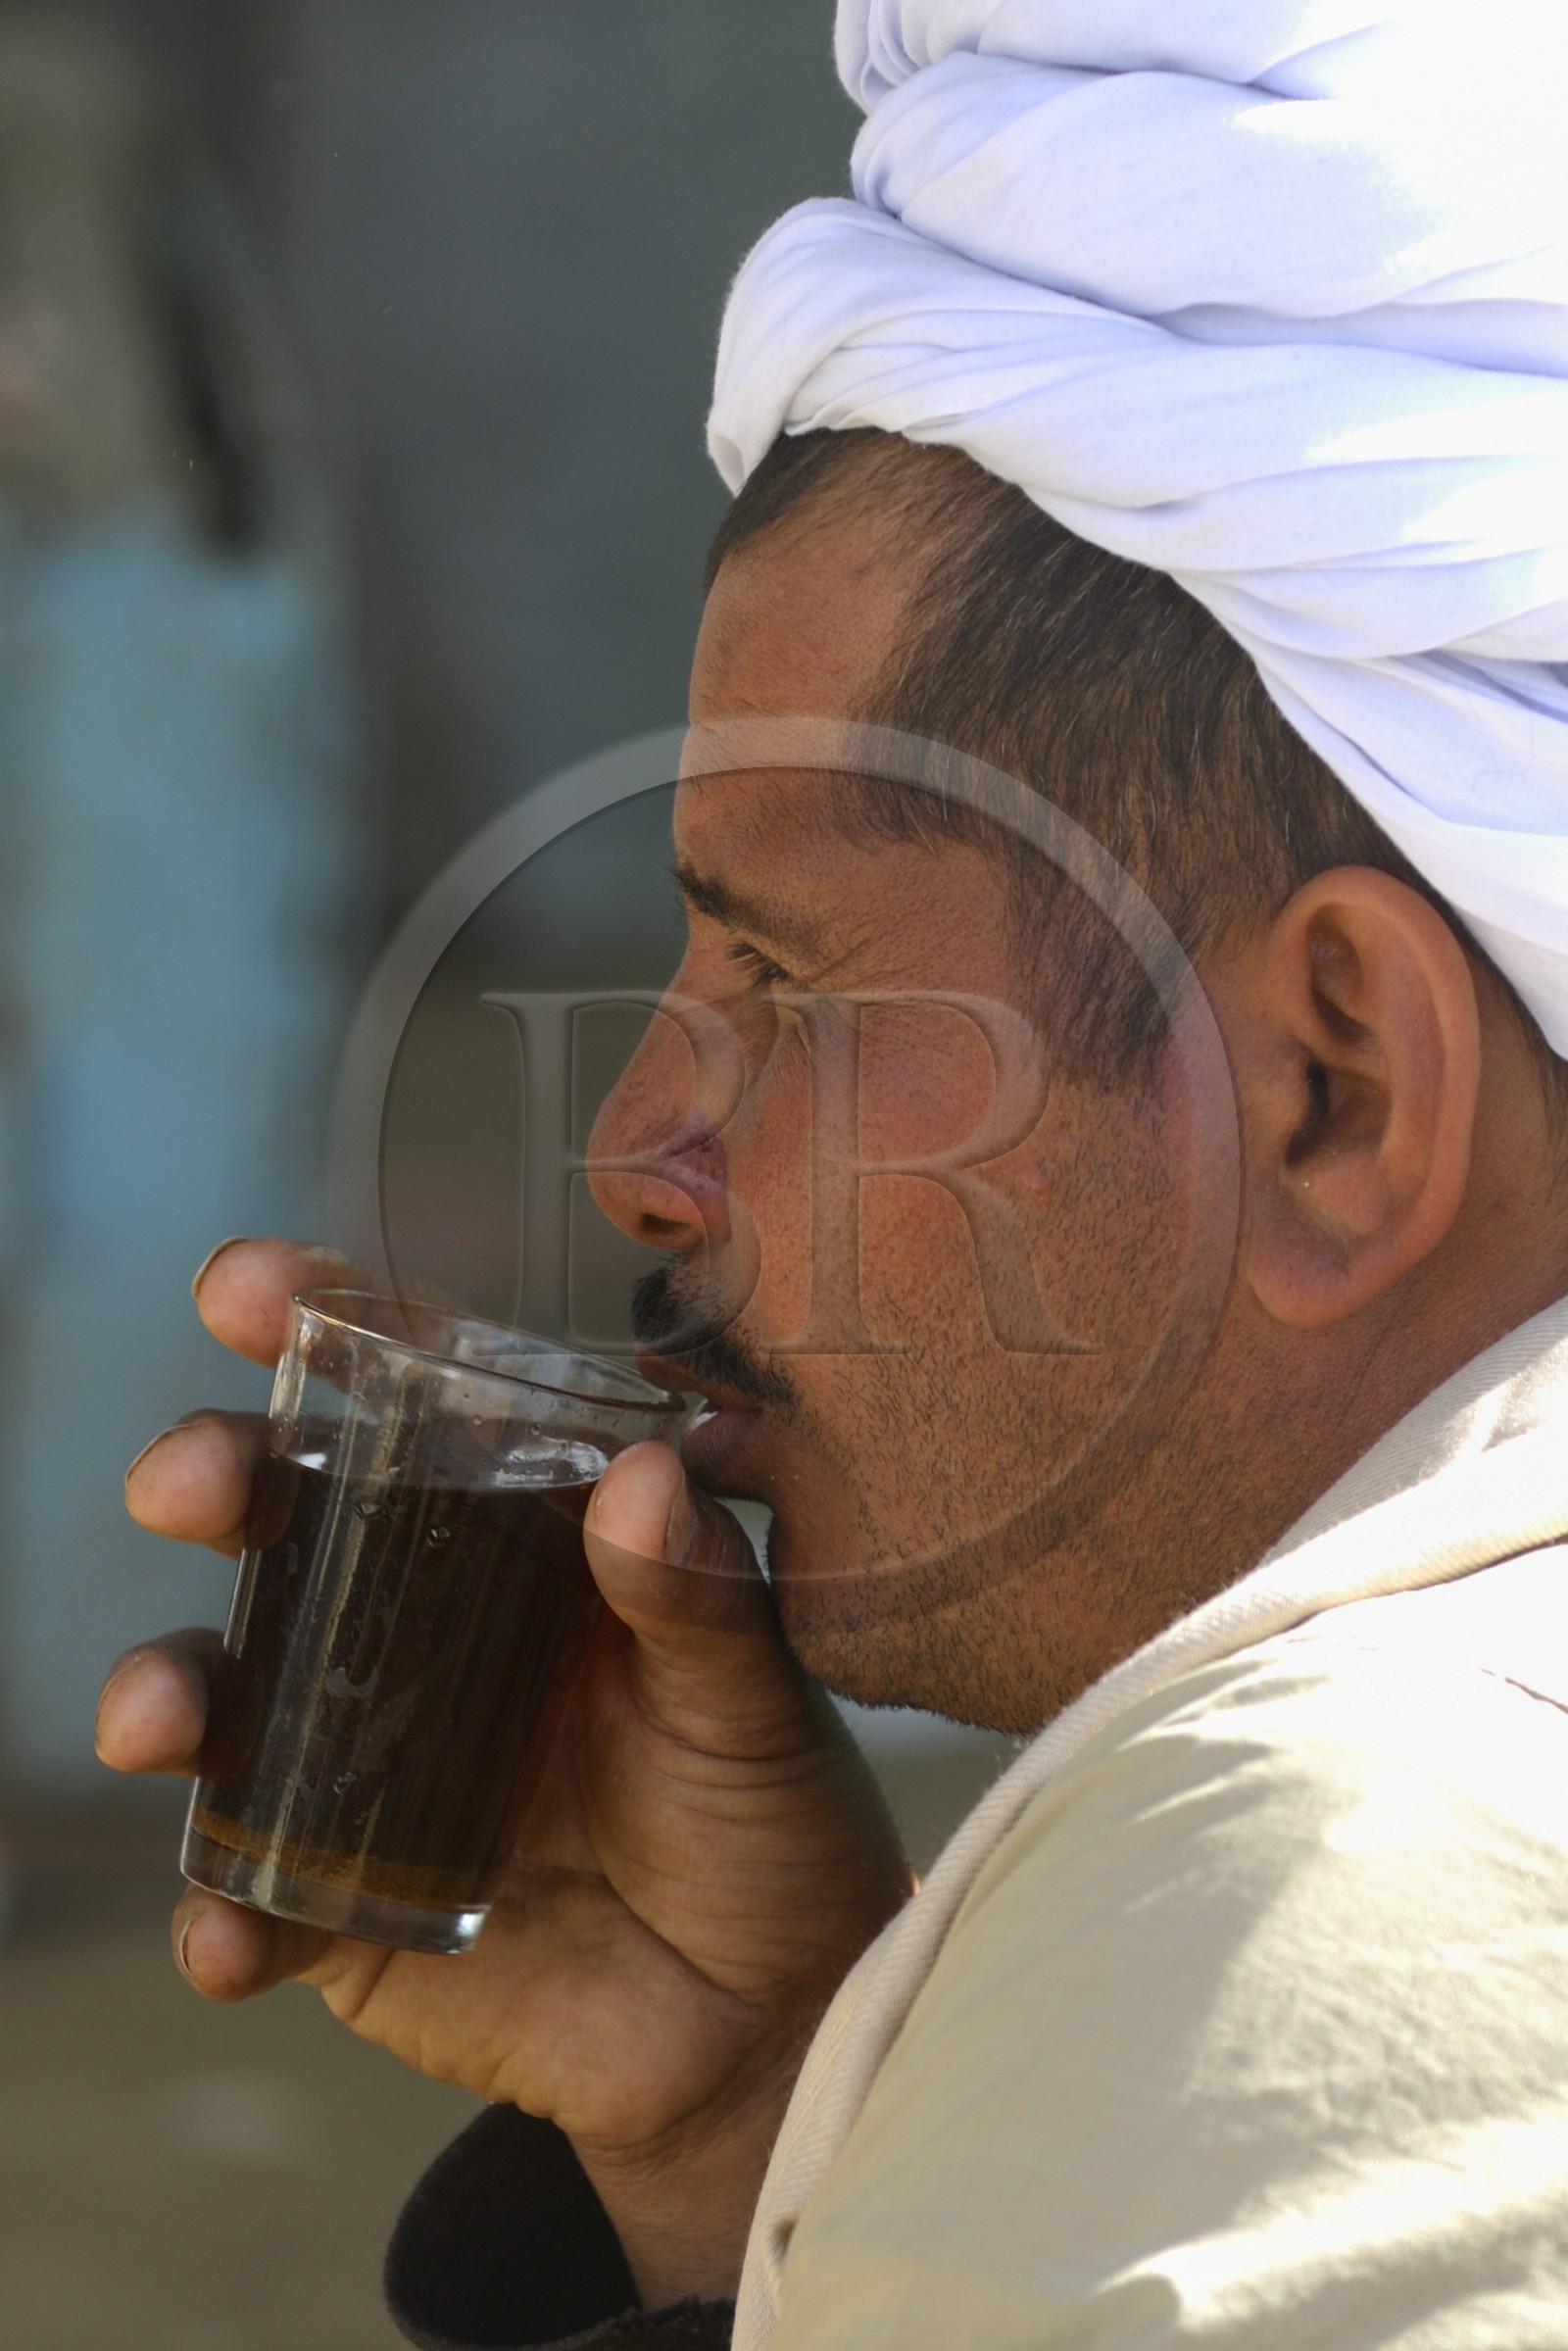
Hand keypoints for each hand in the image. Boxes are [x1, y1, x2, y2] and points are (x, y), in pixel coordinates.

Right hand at [98, 1238, 910, 2302]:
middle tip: (188, 1483)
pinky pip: (246, 1903)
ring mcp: (362, 1765)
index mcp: (517, 1540)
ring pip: (221, 1700)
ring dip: (166, 1691)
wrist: (769, 2023)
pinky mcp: (340, 1908)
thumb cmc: (770, 1818)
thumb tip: (641, 1474)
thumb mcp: (758, 1697)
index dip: (315, 1329)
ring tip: (162, 1720)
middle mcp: (417, 1629)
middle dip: (209, 1478)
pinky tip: (233, 1937)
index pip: (404, 1403)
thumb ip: (701, 1593)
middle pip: (276, 1521)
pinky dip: (219, 1919)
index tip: (249, 1288)